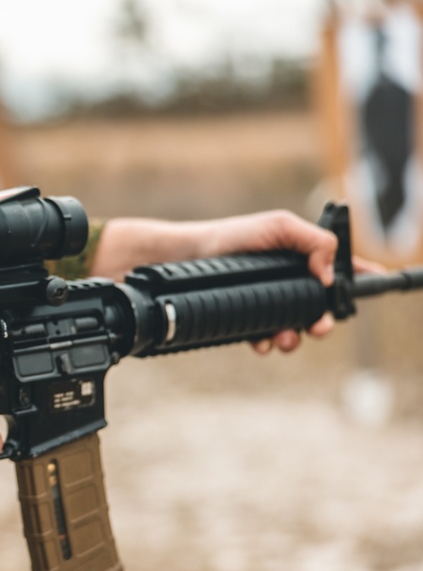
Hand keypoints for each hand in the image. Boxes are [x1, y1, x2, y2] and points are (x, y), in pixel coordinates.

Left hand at [194, 210, 385, 352]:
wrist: (194, 256)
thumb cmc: (237, 236)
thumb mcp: (279, 226)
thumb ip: (313, 242)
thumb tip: (326, 276)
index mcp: (306, 260)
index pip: (342, 272)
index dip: (359, 280)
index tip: (376, 284)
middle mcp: (293, 284)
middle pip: (320, 311)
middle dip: (323, 323)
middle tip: (318, 327)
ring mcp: (272, 304)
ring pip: (295, 330)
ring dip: (295, 338)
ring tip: (284, 337)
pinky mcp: (250, 320)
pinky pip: (266, 339)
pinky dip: (267, 344)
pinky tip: (262, 342)